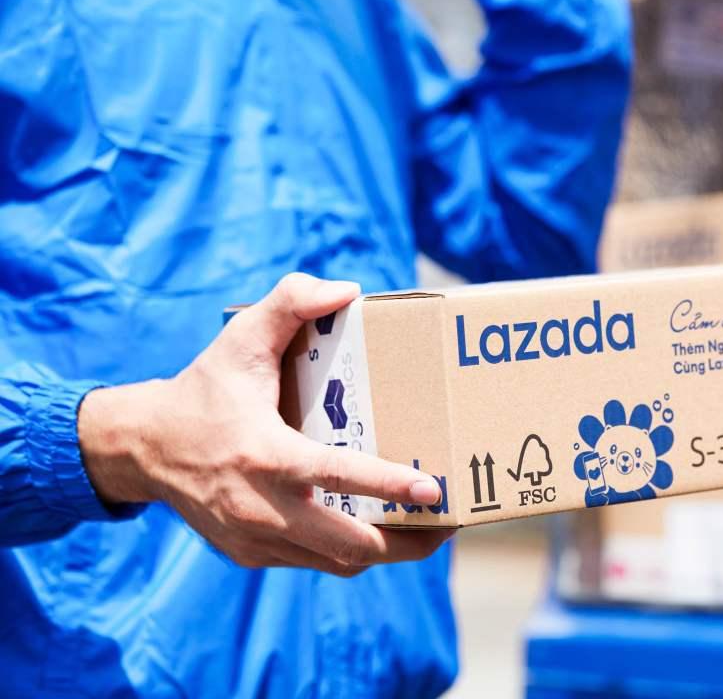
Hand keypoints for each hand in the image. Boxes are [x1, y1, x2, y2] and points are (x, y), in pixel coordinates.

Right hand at [79, 273, 453, 575]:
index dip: (389, 485)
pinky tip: (377, 528)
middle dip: (408, 541)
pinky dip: (350, 550)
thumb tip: (348, 291)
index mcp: (265, 454)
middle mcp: (261, 507)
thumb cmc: (204, 389)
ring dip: (387, 551)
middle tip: (448, 519)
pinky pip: (314, 562)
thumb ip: (290, 302)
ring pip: (338, 563)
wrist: (143, 447)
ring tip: (427, 530)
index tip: (433, 488)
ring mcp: (255, 539)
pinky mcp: (251, 555)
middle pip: (350, 546)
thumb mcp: (240, 337)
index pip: (337, 476)